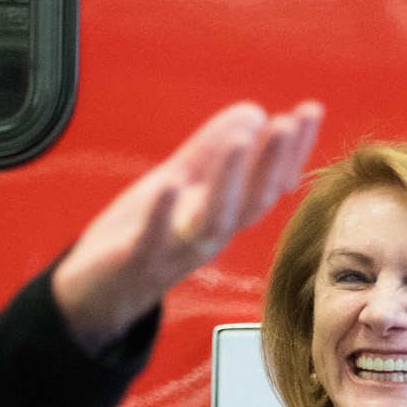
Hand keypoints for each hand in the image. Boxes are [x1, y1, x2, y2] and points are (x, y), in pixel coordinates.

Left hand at [51, 100, 324, 353]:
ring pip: (211, 220)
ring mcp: (175, 251)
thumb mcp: (179, 184)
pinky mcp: (136, 260)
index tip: (310, 113)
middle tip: (286, 123)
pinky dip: (163, 214)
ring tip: (240, 141)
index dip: (291, 152)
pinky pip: (152, 239)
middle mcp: (208, 236)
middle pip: (250, 202)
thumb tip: (253, 112)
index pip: (266, 183)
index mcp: (221, 216)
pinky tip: (170, 184)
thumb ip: (211, 150)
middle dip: (271, 163)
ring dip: (228, 180)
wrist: (96, 294)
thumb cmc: (142, 235)